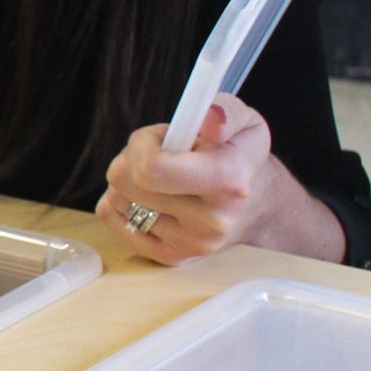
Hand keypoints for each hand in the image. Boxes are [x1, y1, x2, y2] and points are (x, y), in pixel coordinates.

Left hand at [100, 95, 273, 265]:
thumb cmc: (239, 154)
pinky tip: (148, 196)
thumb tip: (210, 120)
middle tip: (160, 154)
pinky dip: (120, 202)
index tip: (159, 138)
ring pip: (116, 199)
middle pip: (124, 180)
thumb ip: (225, 113)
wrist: (257, 204)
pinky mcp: (171, 257)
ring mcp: (190, 243)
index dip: (141, 144)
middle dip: (132, 157)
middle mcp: (212, 220)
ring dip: (128, 181)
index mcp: (228, 180)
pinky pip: (112, 221)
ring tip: (161, 176)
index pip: (152, 169)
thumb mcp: (244, 121)